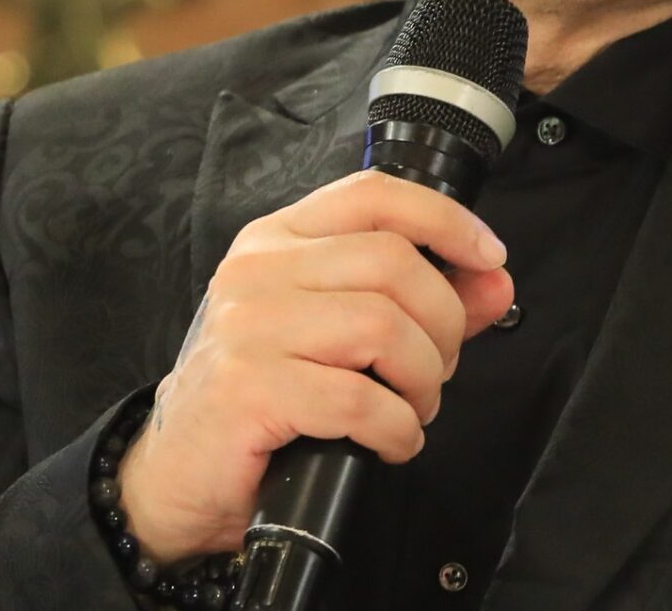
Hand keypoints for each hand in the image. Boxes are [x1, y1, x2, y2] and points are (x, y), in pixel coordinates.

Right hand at [116, 169, 514, 561]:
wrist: (176, 476)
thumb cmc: (260, 398)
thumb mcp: (336, 335)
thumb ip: (420, 302)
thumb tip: (495, 283)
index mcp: (276, 240)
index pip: (373, 194)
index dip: (444, 220)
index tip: (487, 256)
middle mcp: (257, 270)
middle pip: (393, 262)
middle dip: (442, 323)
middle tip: (436, 370)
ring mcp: (248, 326)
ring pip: (383, 327)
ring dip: (422, 380)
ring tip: (411, 409)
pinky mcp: (248, 388)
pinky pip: (359, 399)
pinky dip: (396, 428)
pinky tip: (390, 441)